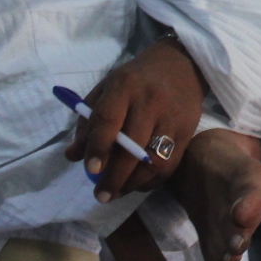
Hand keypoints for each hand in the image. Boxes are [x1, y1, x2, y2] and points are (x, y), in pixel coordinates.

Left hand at [66, 38, 207, 201]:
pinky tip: (137, 184)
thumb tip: (73, 156)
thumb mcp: (106, 89)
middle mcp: (150, 101)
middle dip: (115, 177)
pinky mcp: (187, 130)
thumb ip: (88, 121)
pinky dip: (151, 180)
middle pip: (132, 146)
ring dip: (133, 183)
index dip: (98, 147)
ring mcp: (172, 117)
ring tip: (116, 193)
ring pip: (154, 160)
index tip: (91, 170)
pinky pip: (170, 164)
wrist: (181, 64)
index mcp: (124, 86)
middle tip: (101, 195)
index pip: (109, 119)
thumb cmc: (136, 79)